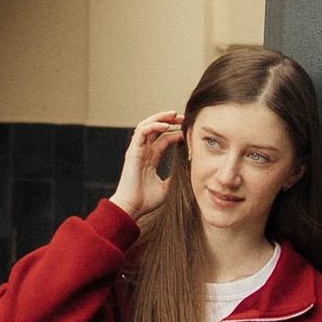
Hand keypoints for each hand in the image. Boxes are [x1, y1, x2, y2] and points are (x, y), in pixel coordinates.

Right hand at [111, 110, 186, 226]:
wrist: (132, 207)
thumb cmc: (146, 200)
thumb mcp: (166, 187)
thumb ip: (175, 177)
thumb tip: (188, 171)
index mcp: (150, 158)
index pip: (164, 139)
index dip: (176, 133)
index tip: (189, 131)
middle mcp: (143, 151)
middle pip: (155, 128)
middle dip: (169, 120)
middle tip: (183, 117)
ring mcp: (137, 150)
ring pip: (147, 125)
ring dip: (160, 118)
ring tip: (174, 114)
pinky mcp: (133, 151)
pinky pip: (142, 132)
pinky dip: (153, 126)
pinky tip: (166, 125)